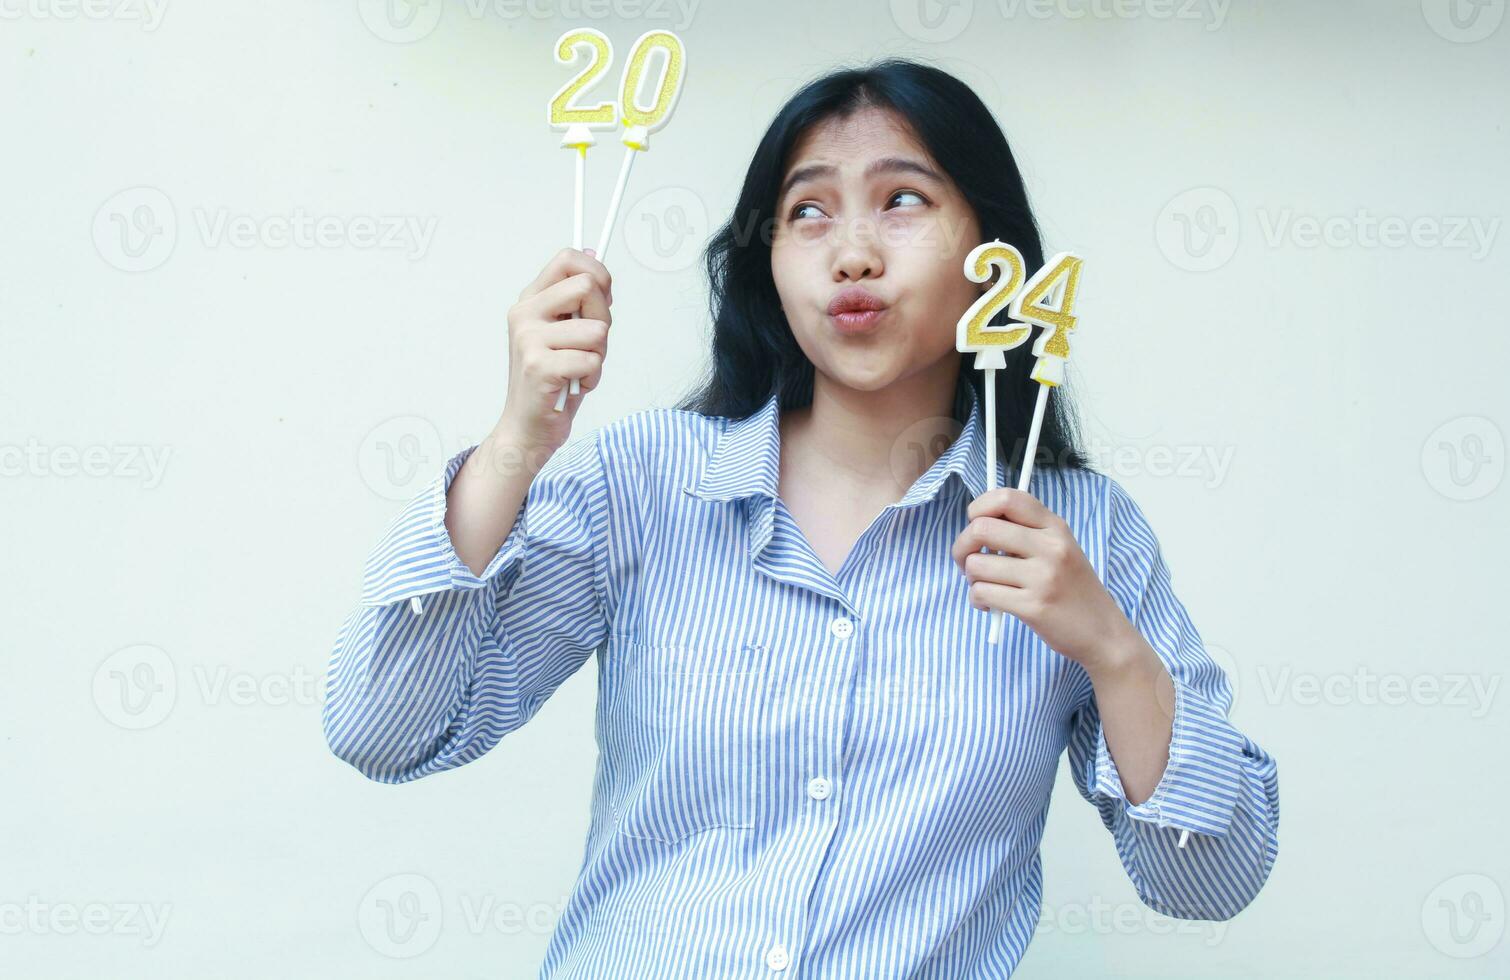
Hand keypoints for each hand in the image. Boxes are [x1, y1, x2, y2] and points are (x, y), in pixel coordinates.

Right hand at [496, 247, 613, 453]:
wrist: (528, 428)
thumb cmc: (553, 380)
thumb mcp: (565, 331)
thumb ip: (577, 298)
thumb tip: (591, 253)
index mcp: (530, 300)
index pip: (568, 258)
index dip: (597, 274)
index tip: (603, 298)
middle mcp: (525, 314)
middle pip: (588, 288)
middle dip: (603, 319)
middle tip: (590, 345)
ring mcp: (529, 340)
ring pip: (597, 330)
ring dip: (599, 356)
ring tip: (578, 370)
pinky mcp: (538, 367)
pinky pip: (592, 361)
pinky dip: (592, 379)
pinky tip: (573, 386)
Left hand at [951, 488, 1139, 673]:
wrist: (1102, 631)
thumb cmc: (1072, 588)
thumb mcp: (1060, 548)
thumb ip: (1025, 531)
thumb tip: (977, 523)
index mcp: (1054, 527)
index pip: (1007, 498)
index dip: (979, 507)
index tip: (974, 525)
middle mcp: (1050, 547)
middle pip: (981, 528)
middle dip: (962, 546)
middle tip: (967, 561)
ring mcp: (1043, 577)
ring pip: (977, 564)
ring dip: (970, 577)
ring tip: (984, 586)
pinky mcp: (1033, 607)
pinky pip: (982, 593)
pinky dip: (977, 599)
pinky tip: (990, 605)